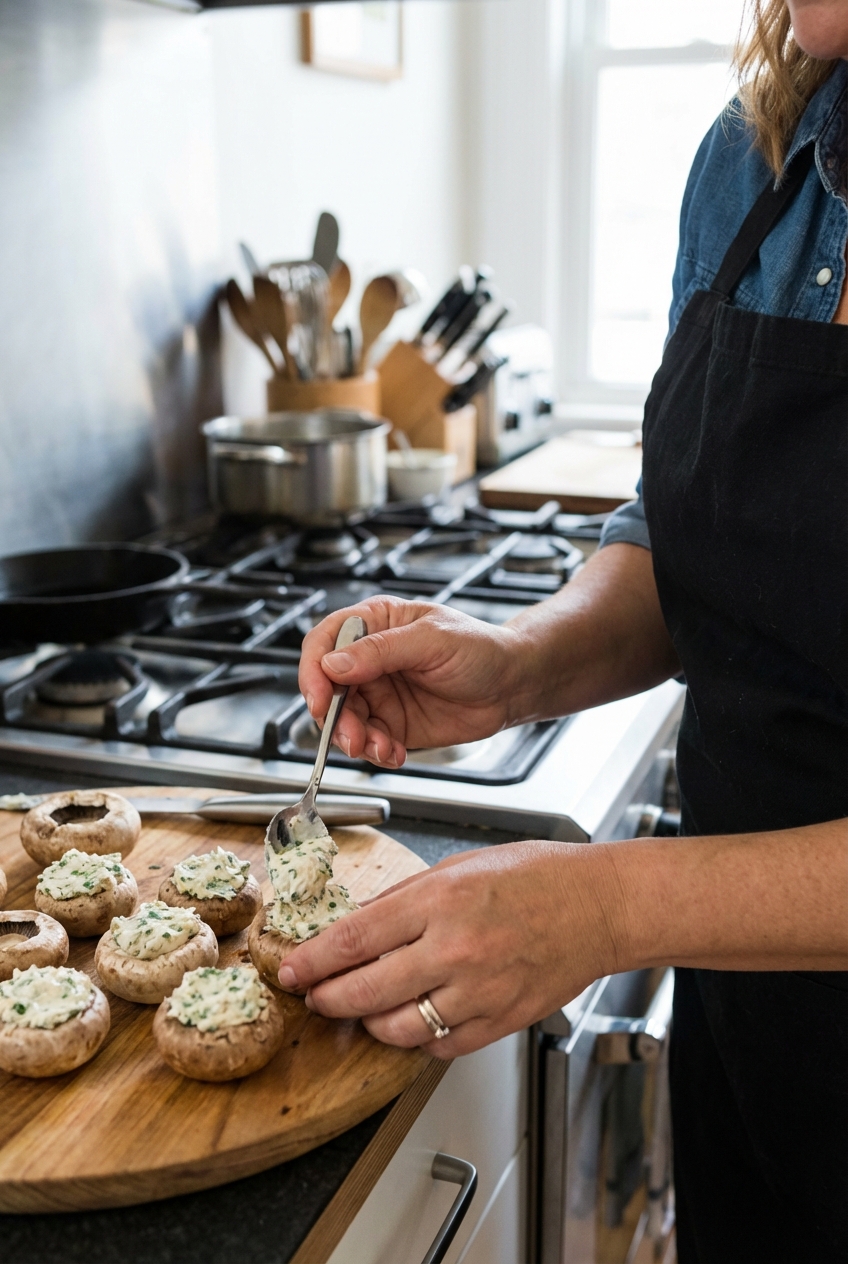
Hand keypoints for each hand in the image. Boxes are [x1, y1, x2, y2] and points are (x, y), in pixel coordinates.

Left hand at [277, 841, 621, 1056]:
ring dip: (369, 1023)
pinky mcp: (500, 1019)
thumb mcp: (458, 867)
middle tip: (315, 996)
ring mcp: (480, 990)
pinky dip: (417, 1039)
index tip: (292, 970)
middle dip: (327, 998)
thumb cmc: (535, 876)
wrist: (598, 905)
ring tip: (361, 1009)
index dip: (313, 961)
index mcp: (441, 900)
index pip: (354, 939)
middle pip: (366, 990)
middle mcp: (456, 948)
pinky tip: (412, 1020)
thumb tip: (356, 925)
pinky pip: (440, 1046)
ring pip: (399, 1028)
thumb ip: (403, 899)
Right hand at [298, 596, 522, 766]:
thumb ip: (381, 651)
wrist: (513, 685)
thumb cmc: (481, 648)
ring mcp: (379, 693)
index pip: (324, 641)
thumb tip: (333, 664)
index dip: (313, 670)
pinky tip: (395, 752)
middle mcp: (369, 659)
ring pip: (343, 720)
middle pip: (326, 687)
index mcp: (375, 623)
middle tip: (352, 736)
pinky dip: (375, 752)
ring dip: (354, 739)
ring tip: (381, 747)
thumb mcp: (432, 640)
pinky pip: (368, 741)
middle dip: (334, 716)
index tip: (319, 698)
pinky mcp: (391, 723)